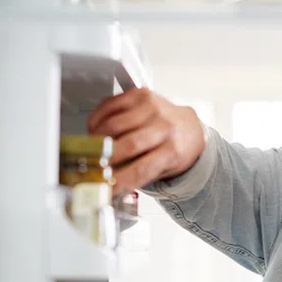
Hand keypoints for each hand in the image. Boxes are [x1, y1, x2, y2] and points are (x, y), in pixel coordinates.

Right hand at [87, 87, 204, 193]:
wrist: (189, 127)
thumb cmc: (173, 150)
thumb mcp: (163, 169)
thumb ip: (138, 176)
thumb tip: (107, 184)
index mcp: (173, 151)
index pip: (142, 170)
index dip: (119, 180)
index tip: (103, 188)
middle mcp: (166, 127)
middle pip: (128, 145)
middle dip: (105, 158)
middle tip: (92, 166)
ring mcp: (154, 108)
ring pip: (115, 125)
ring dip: (97, 138)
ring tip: (93, 147)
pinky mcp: (142, 93)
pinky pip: (110, 105)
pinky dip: (97, 119)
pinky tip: (96, 129)